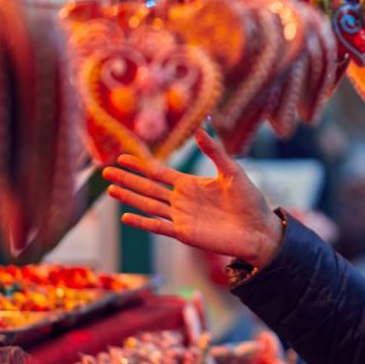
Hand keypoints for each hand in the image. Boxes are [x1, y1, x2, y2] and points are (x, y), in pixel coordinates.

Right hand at [102, 128, 282, 268]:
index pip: (159, 173)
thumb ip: (214, 152)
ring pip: (149, 205)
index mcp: (191, 184)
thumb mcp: (232, 171)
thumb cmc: (250, 201)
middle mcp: (182, 200)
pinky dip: (142, 222)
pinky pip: (159, 227)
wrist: (259, 229)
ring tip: (111, 189)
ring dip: (130, 198)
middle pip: (148, 188)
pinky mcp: (185, 233)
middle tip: (105, 171)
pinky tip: (126, 217)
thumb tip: (199, 129)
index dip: (141, 165)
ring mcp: (181, 217)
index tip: (122, 156)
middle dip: (127, 179)